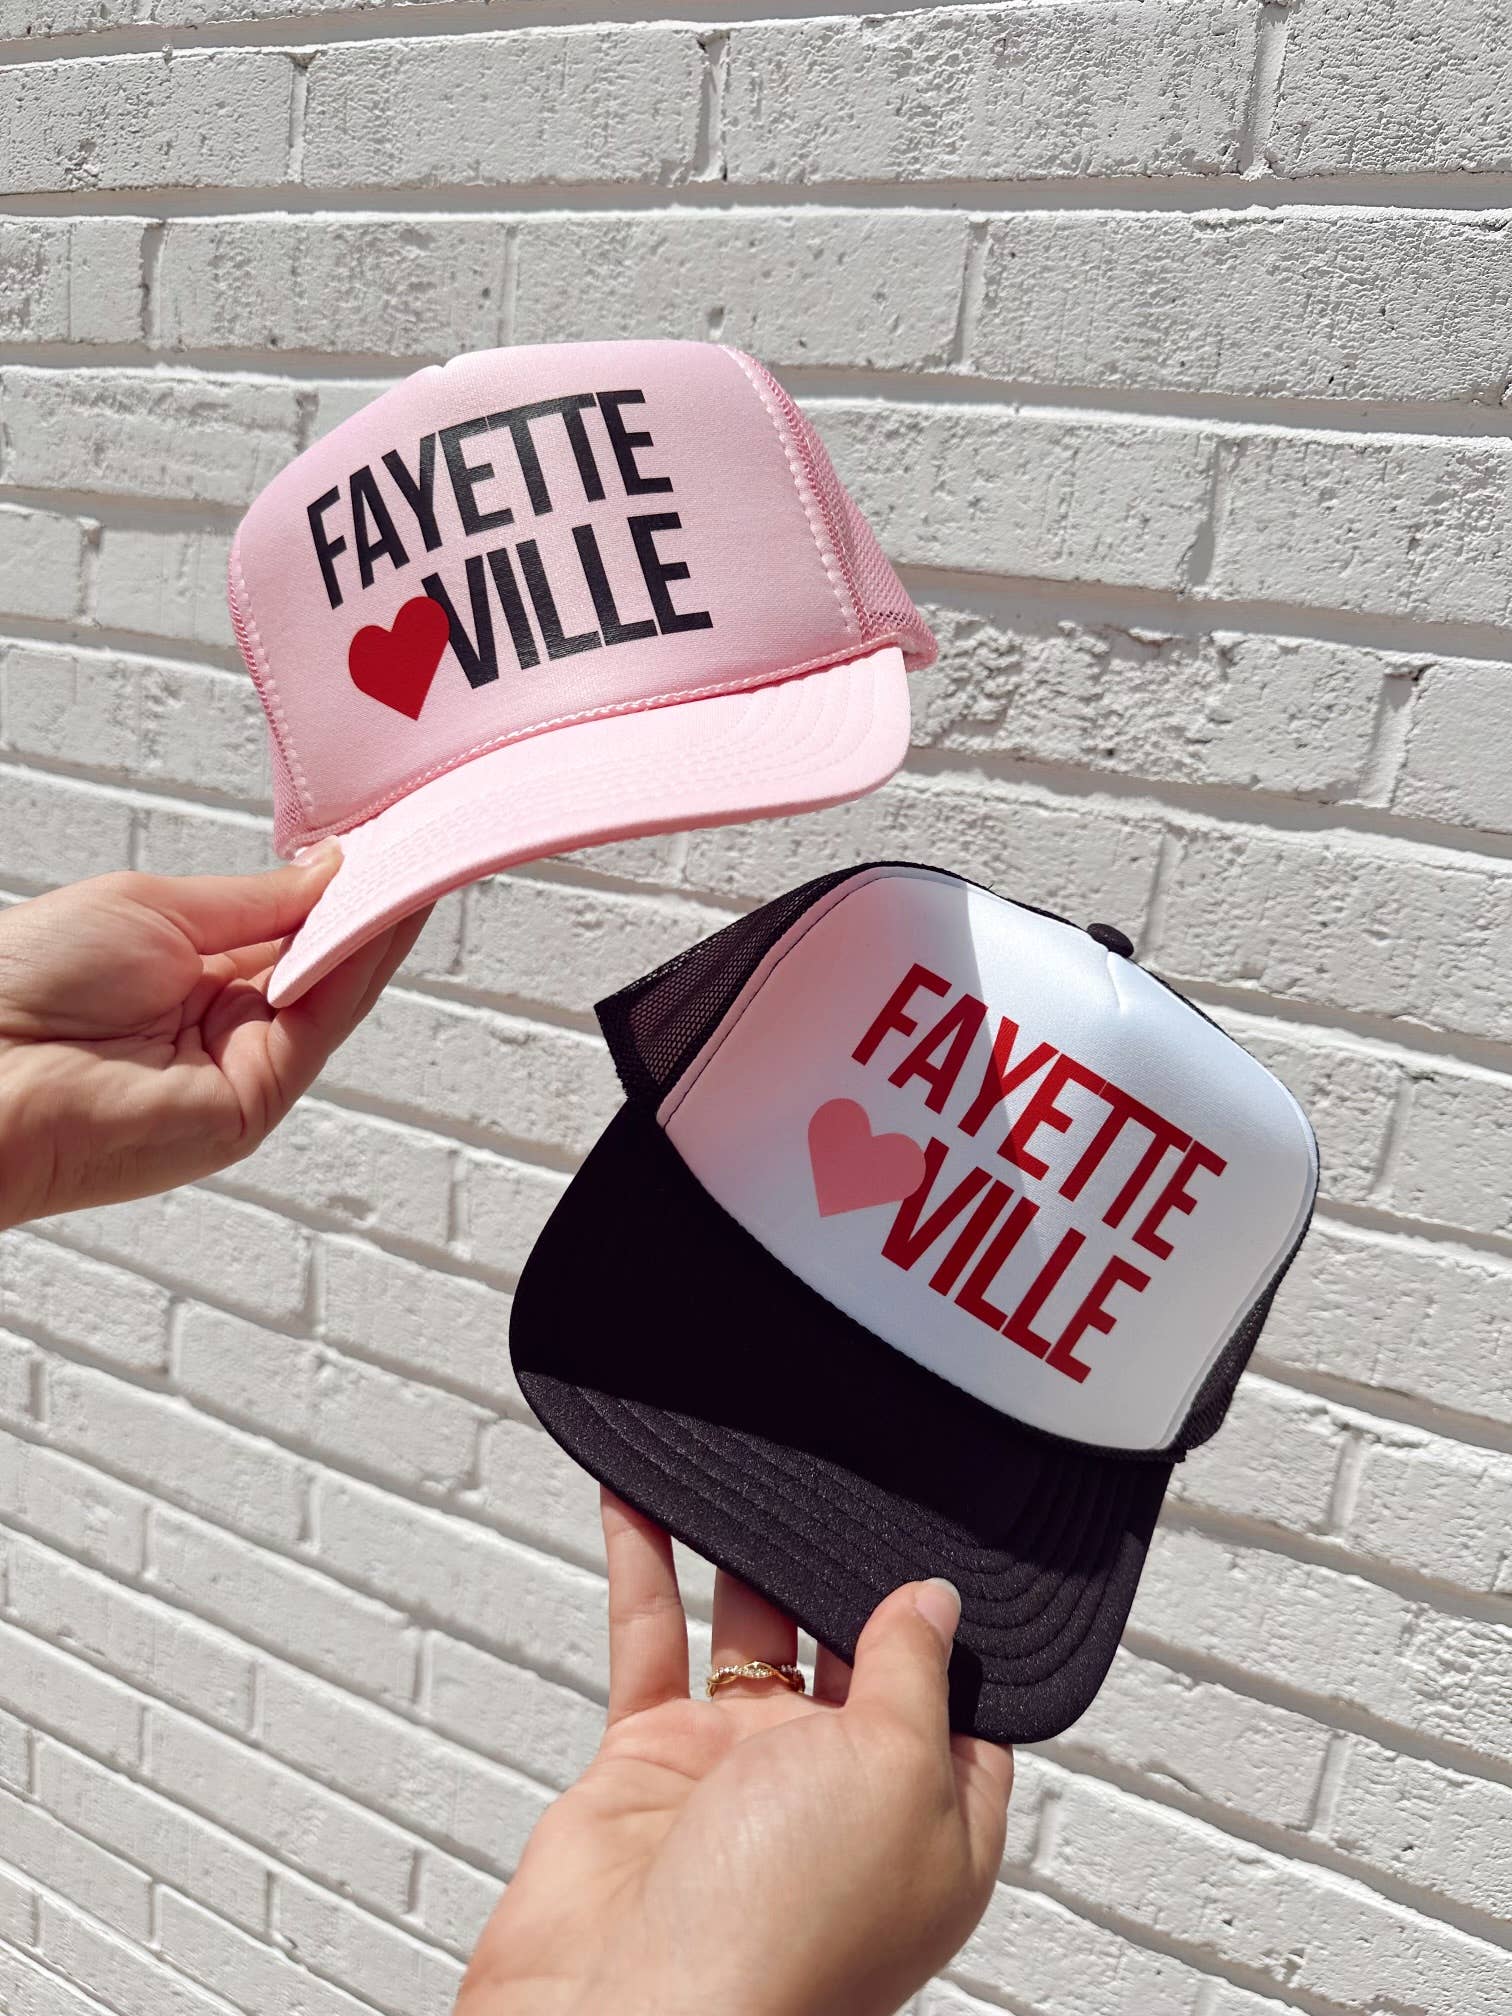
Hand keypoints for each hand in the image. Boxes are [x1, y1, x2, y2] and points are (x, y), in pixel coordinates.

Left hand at [0, 849, 426, 1227]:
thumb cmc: (27, 981)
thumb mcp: (157, 907)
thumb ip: (256, 901)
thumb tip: (331, 871)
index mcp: (190, 975)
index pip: (288, 931)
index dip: (336, 889)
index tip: (383, 841)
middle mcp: (221, 1025)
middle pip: (320, 963)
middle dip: (369, 905)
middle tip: (422, 845)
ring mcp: (240, 1068)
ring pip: (332, 994)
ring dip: (378, 931)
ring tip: (419, 867)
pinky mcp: (252, 1104)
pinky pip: (320, 1027)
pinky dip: (359, 970)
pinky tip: (385, 915)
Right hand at [458, 1491, 1012, 2015]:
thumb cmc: (781, 1937)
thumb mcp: (897, 1776)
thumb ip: (913, 1676)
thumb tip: (933, 1603)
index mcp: (927, 1821)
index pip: (957, 1703)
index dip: (950, 1624)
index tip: (941, 1534)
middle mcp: (835, 1799)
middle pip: (848, 1651)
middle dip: (841, 1570)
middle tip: (839, 1474)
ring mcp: (738, 1780)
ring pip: (748, 1633)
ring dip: (743, 1553)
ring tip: (751, 1462)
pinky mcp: (650, 1766)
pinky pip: (650, 1641)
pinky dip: (643, 1566)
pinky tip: (643, 1501)